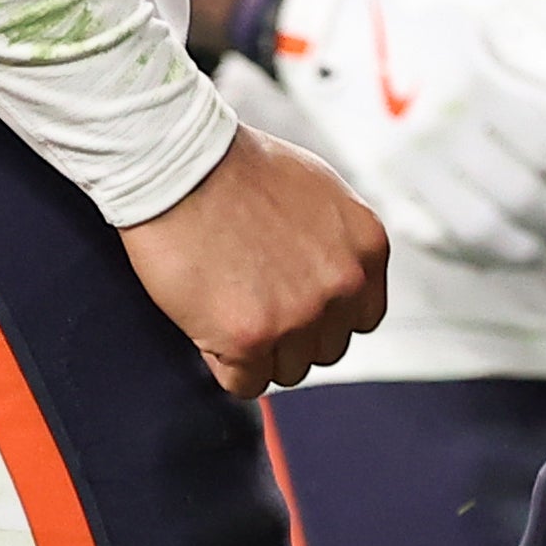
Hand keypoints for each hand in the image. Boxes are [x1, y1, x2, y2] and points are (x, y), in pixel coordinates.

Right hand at [120, 126, 388, 396]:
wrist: (179, 161)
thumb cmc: (236, 166)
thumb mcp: (319, 191)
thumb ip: (339, 242)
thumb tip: (339, 280)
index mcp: (366, 247)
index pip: (361, 317)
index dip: (321, 311)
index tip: (289, 294)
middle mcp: (343, 284)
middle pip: (325, 348)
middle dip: (290, 331)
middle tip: (249, 294)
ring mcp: (299, 314)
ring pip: (287, 370)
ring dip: (258, 349)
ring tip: (226, 300)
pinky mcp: (250, 338)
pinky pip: (246, 385)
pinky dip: (224, 361)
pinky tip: (207, 320)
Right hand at [268, 0, 545, 267]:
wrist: (319, 23)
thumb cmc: (413, 14)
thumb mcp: (482, 16)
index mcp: (471, 84)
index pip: (544, 148)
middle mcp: (438, 130)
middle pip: (519, 198)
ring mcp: (404, 163)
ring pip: (477, 231)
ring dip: (518, 248)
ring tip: (540, 246)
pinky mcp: (377, 182)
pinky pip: (431, 236)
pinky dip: (466, 253)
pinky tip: (489, 248)